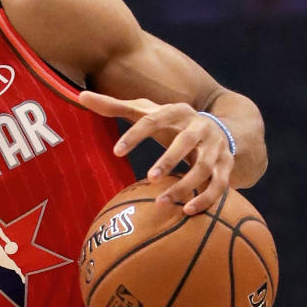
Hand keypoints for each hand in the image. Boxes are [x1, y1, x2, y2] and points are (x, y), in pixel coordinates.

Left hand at [79, 91, 234, 214]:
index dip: (135, 135)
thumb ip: (115, 106)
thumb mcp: (147, 111)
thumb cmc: (171, 122)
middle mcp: (199, 127)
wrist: (220, 129)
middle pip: (185, 141)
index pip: (153, 119)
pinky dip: (206, 199)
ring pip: (204, 168)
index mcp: (177, 111)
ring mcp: (216, 147)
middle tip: (149, 177)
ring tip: (160, 202)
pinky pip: (220, 185)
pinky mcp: (226, 166)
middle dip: (168, 159)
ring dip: (185, 185)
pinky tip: (186, 210)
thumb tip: (80, 95)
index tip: (116, 152)